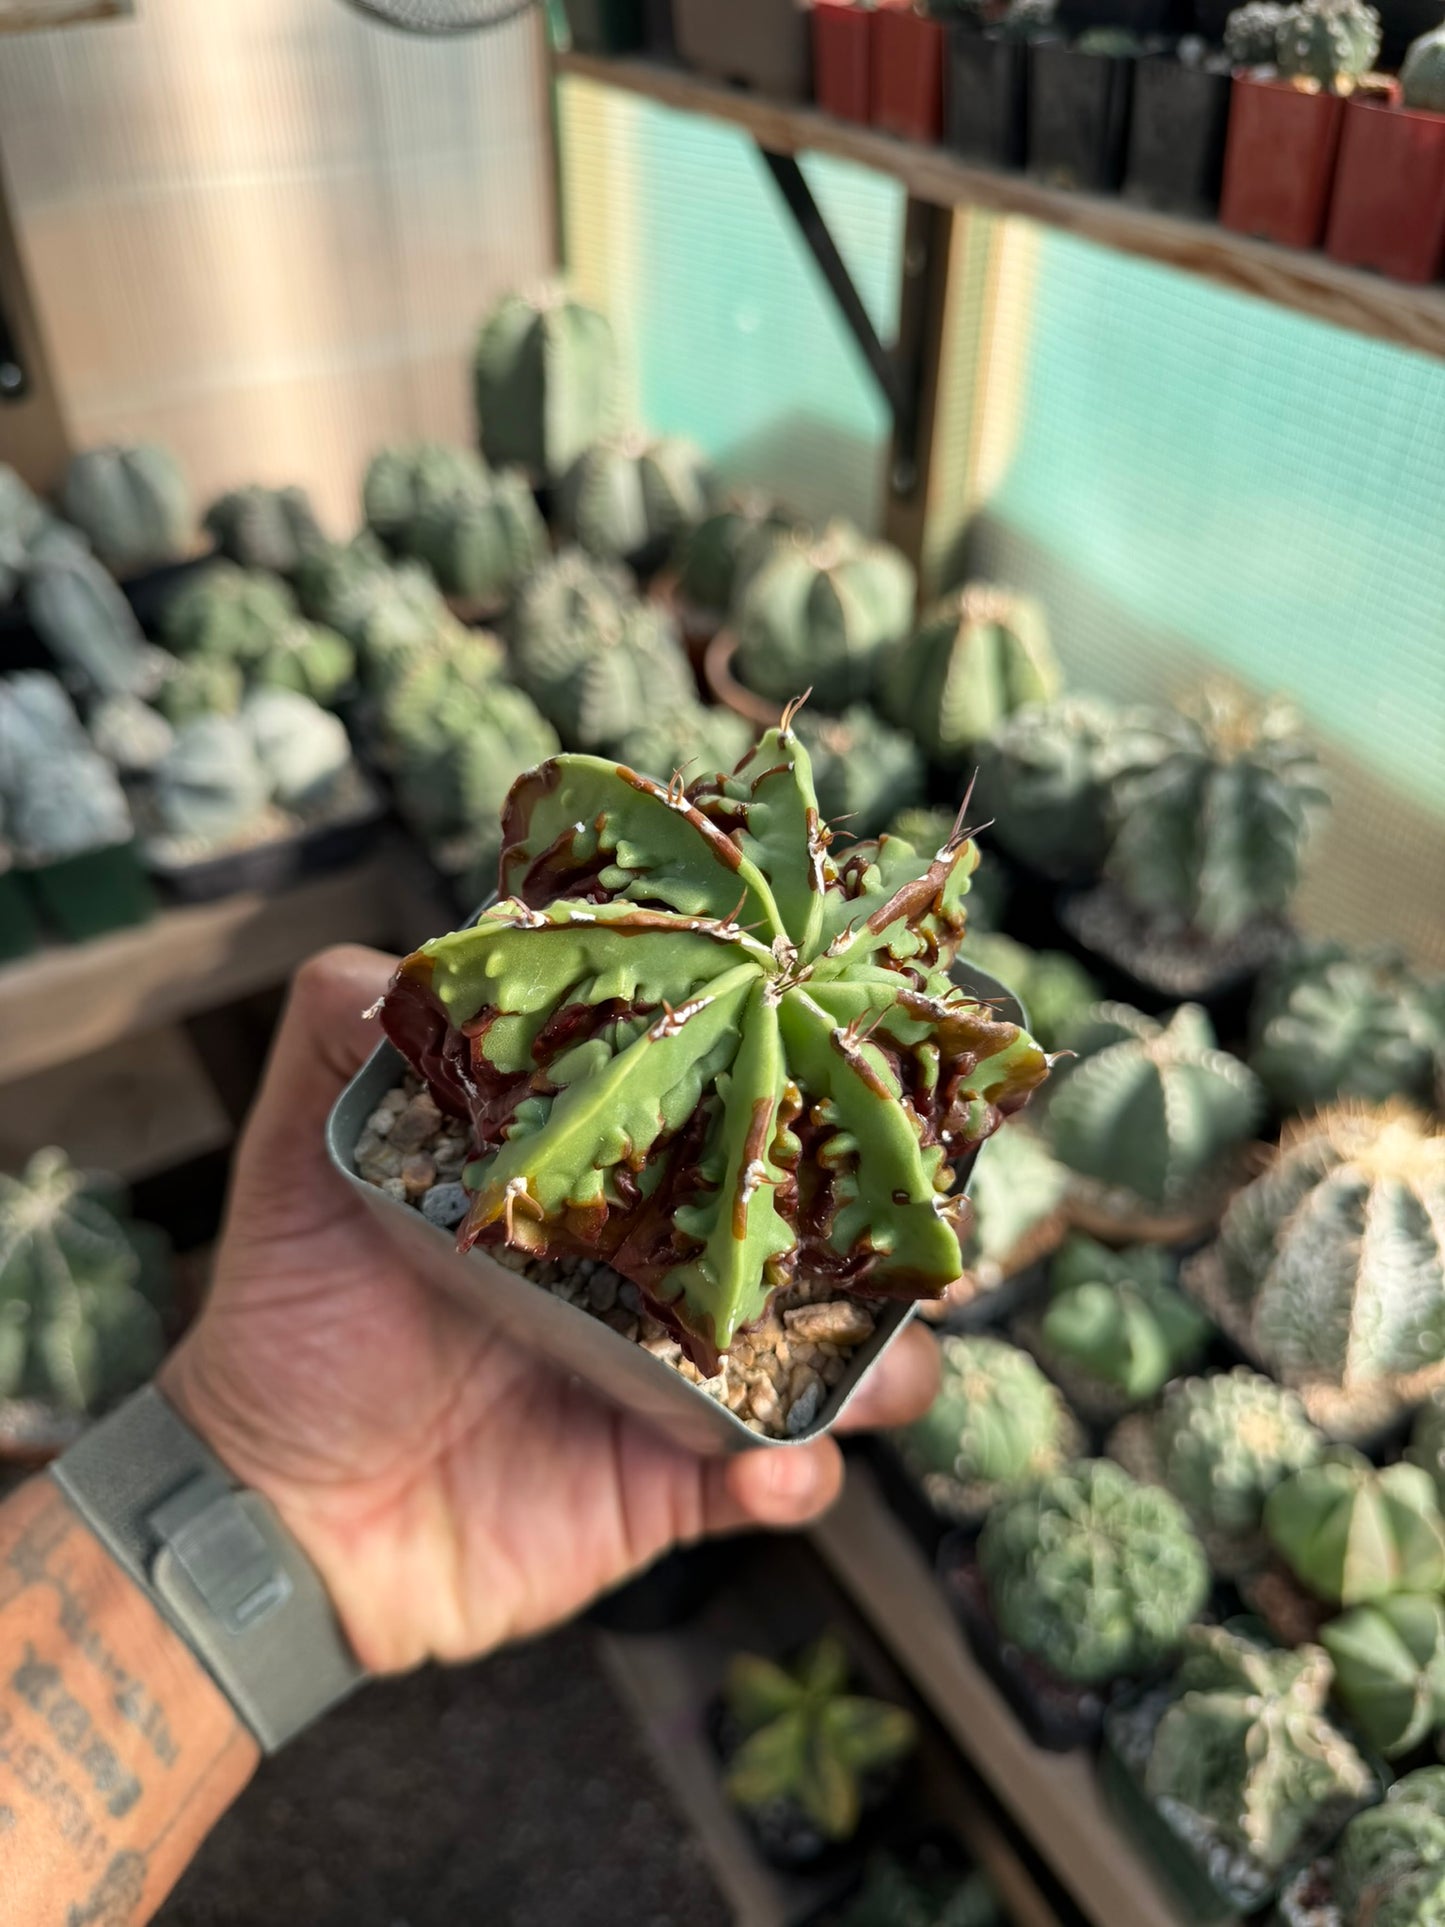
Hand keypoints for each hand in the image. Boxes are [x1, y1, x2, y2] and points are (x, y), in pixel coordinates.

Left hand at [161, 947, 938, 1676]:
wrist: (280, 1507)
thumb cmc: (292, 1318)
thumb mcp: (297, 1162)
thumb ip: (329, 1043)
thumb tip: (392, 965)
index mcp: (601, 1175)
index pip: (726, 1109)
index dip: (800, 1079)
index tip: (851, 1049)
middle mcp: (661, 1266)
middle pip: (817, 1230)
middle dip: (882, 1220)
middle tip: (905, 1211)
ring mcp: (680, 1378)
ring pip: (836, 1360)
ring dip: (882, 1360)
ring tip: (873, 1359)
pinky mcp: (677, 1484)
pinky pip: (778, 1480)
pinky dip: (797, 1474)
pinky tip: (769, 1466)